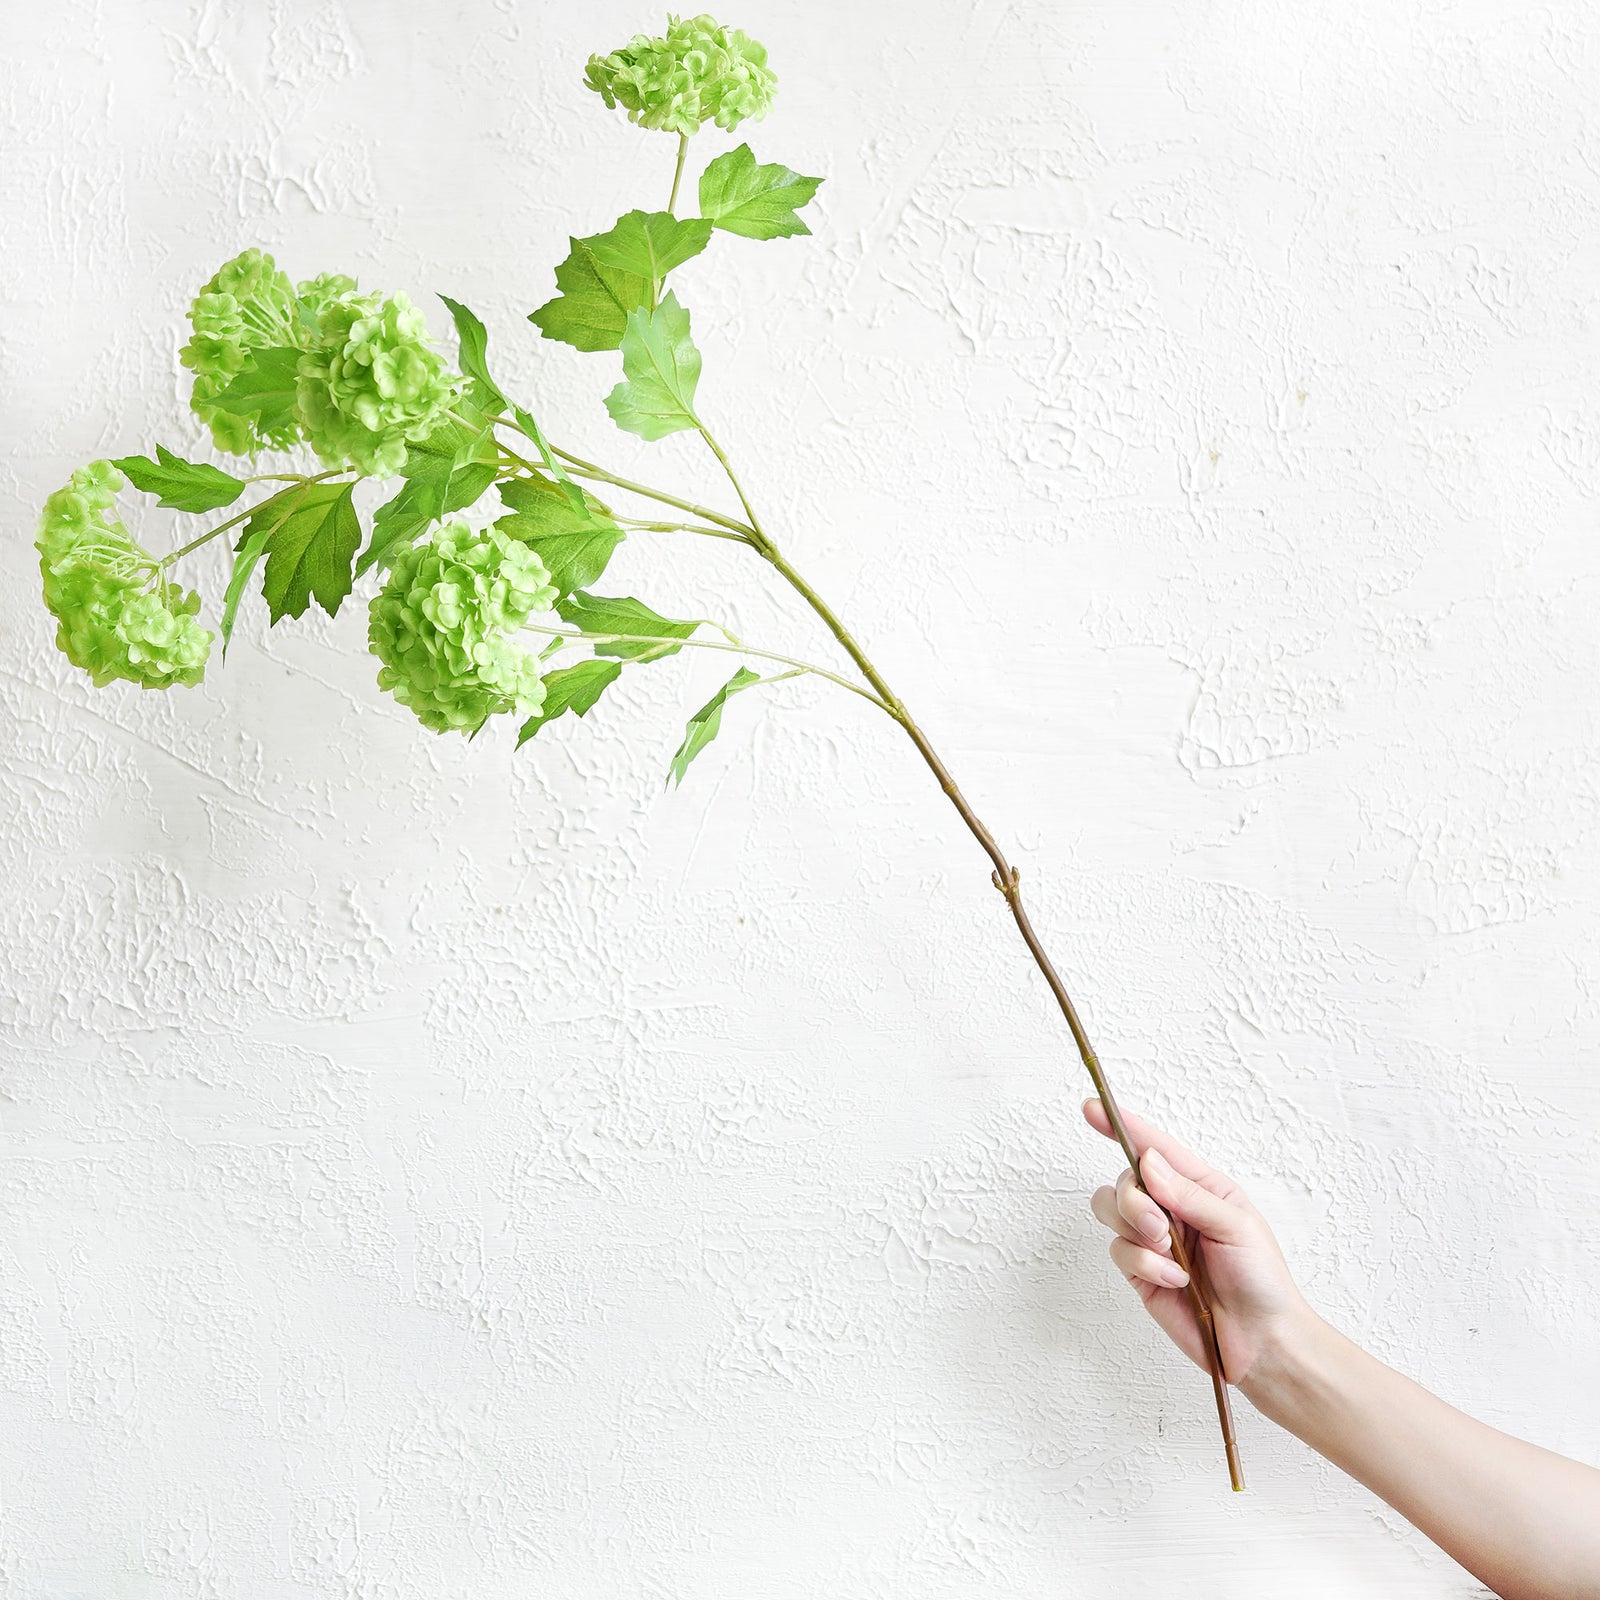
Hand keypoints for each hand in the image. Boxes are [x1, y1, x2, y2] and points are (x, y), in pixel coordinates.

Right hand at [1083, 1098, 1314, 1385]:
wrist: (1262, 1343)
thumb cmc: (1262, 1281)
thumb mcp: (1237, 1225)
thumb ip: (1189, 1194)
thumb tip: (1148, 1163)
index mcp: (1199, 1187)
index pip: (1153, 1148)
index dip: (1122, 1126)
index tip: (1092, 1109)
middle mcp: (1171, 1209)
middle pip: (1124, 1181)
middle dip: (1135, 1202)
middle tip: (1160, 1228)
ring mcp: (1153, 1241)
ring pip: (1111, 1211)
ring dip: (1136, 1230)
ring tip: (1169, 1253)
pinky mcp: (1141, 1272)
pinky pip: (1119, 1251)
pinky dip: (1146, 1265)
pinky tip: (1175, 1280)